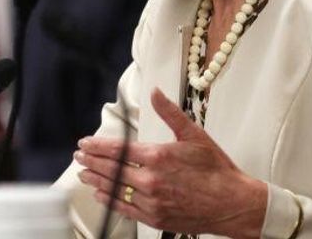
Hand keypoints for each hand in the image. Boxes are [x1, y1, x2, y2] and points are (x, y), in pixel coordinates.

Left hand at [74, 89, 267, 237]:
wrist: (231, 203)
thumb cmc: (216, 170)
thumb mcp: (194, 134)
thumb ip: (170, 113)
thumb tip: (156, 93)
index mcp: (159, 156)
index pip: (118, 150)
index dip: (98, 146)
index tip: (85, 144)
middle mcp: (151, 180)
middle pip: (112, 170)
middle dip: (92, 162)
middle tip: (80, 157)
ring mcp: (151, 201)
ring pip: (115, 189)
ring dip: (96, 180)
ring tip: (84, 174)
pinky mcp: (155, 218)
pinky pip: (125, 209)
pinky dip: (110, 200)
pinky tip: (102, 194)